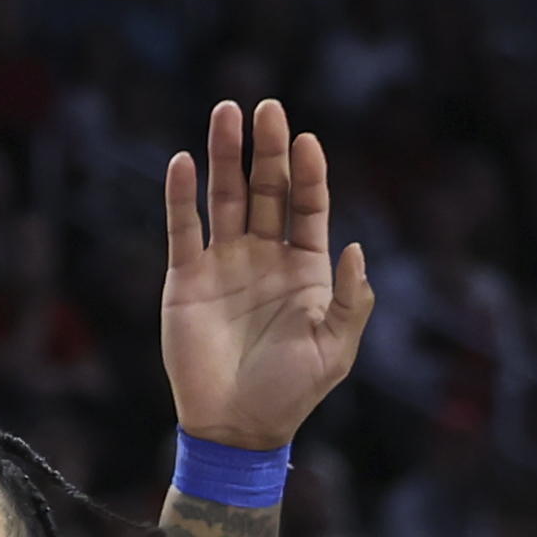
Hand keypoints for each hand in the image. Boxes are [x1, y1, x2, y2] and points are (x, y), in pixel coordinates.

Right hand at [162, 98, 373, 450]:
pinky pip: (183, 228)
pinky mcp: (186, 279)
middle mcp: (264, 257)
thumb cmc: (291, 394)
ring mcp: (224, 264)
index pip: (308, 206)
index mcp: (304, 269)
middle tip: (267, 108)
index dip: (309, 173)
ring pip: (224, 197)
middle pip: (266, 189)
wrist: (236, 428)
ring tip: (227, 112)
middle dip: (267, 149)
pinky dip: (181, 196)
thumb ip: (350, 300)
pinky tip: (184, 163)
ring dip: (225, 155)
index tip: (306, 141)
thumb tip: (355, 246)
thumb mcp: (335, 351)